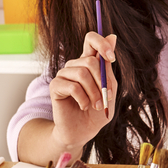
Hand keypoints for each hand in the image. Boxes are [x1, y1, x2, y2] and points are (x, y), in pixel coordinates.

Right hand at [48, 32, 117, 151]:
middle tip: (107, 97)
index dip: (102, 43)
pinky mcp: (55, 86)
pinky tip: (84, 106)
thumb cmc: (98, 110)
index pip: (91, 39)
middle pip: (90, 61)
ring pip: (82, 74)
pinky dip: (83, 98)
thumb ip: (107, 65)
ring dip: (95, 93)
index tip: (112, 58)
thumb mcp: (109, 87)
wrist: (84, 130)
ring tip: (97, 105)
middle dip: (103, 82)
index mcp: (89, 62)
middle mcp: (75, 65)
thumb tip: (112, 36)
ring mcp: (64, 75)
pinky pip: (72, 86)